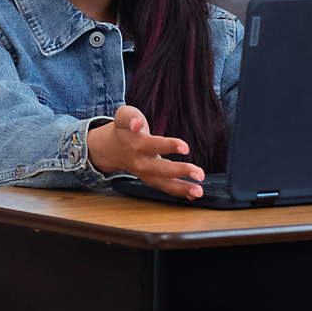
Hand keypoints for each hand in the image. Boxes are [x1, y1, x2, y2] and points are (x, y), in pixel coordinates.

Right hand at [88, 106, 206, 198]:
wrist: (112, 149)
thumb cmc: (125, 130)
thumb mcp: (123, 116)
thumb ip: (130, 116)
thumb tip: (136, 124)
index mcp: (137, 144)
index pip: (154, 145)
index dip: (169, 145)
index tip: (185, 147)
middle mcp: (142, 162)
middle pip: (162, 169)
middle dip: (181, 171)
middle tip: (199, 173)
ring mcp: (146, 174)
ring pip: (164, 184)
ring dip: (182, 188)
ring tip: (199, 191)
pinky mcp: (151, 181)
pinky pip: (165, 188)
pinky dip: (179, 193)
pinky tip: (193, 194)